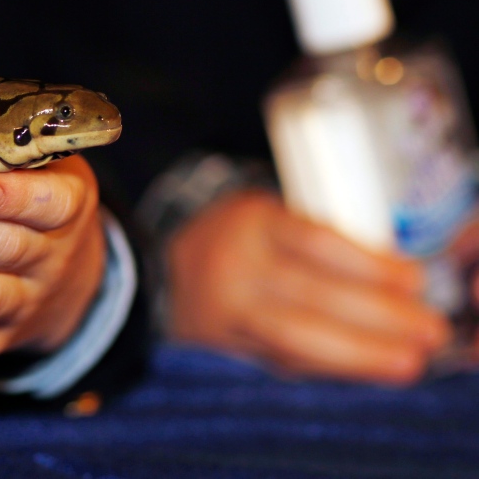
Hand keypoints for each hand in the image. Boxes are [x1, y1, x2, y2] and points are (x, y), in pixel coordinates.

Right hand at [167, 189, 449, 384]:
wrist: (161, 272)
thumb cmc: (231, 241)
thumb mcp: (266, 218)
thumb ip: (317, 243)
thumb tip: (396, 281)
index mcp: (250, 221)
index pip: (316, 243)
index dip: (370, 265)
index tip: (415, 281)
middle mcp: (232, 266)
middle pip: (312, 294)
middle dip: (378, 318)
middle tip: (429, 331)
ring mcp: (223, 311)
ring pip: (296, 337)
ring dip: (358, 353)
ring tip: (405, 363)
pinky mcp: (220, 348)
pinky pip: (279, 361)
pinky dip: (324, 369)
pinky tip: (360, 373)